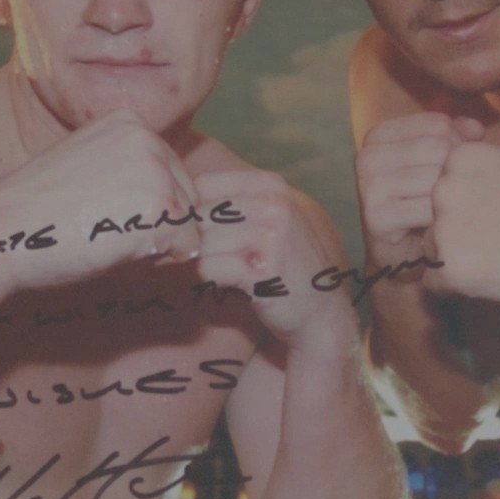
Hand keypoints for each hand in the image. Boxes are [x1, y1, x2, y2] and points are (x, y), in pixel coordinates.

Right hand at [0, 113, 203, 293]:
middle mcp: (147, 136)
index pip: (169, 179)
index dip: (137, 211)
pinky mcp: (162, 207)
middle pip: (186, 202)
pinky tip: (110, 251)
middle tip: (96, 229)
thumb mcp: (86, 171)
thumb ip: (128, 172)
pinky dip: (154, 265)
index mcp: (128, 122)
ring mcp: (157, 169)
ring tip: (101, 238)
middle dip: (152, 228)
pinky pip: (187, 252)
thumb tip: (182, 201)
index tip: (91, 211)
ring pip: (188, 229)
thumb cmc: (35, 215)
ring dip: (152, 247)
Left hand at [191, 168, 353, 339]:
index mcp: (271, 185)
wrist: (323, 314)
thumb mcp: (269, 221)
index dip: (187, 212)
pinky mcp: (263, 268)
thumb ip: (233, 204)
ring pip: (201, 242)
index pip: (203, 185)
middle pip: (199, 214)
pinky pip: (208, 268)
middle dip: (186, 240)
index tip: (184, 234)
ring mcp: (271, 234)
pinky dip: (199, 280)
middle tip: (177, 258)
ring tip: (193, 273)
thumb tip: (176, 200)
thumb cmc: (285, 268)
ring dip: (191, 262)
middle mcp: (274, 203)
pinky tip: (209, 286)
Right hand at [349, 111, 499, 289]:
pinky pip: (429, 208)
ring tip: (454, 214)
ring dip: (455, 199)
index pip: (438, 124)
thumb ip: (464, 138)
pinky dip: (446, 221)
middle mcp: (368, 157)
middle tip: (462, 198)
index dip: (462, 146)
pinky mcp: (376, 216)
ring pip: (438, 177)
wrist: (406, 259)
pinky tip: (444, 230)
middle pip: (440, 148)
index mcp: (380, 136)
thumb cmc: (430, 205)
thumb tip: (476, 129)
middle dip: (460, 173)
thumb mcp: (445, 163)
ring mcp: (369, 187)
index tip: (461, 171)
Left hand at [416, 135, 499, 308]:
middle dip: (456, 231)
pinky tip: (488, 284)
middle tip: (494, 244)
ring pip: (430, 250)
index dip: (467, 205)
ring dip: (455, 260)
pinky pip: (435, 284)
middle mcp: (446, 188)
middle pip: (432, 216)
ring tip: (495, 265)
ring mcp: (446, 229)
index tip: (492, 217)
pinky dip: (456, 289)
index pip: (444, 185)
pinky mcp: (452, 269)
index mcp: (465, 158)